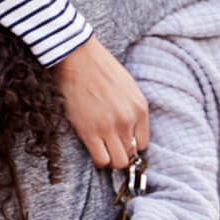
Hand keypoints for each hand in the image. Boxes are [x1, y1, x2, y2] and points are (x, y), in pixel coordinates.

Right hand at [55, 36, 148, 168]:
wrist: (77, 57)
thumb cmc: (98, 67)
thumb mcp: (127, 86)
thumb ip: (130, 108)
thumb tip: (126, 128)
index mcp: (140, 109)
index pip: (142, 143)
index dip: (129, 145)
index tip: (118, 142)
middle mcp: (128, 121)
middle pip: (130, 154)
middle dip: (119, 153)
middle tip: (107, 146)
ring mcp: (109, 127)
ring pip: (118, 162)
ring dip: (109, 159)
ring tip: (99, 148)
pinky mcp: (89, 131)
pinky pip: (100, 159)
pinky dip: (97, 159)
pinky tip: (91, 147)